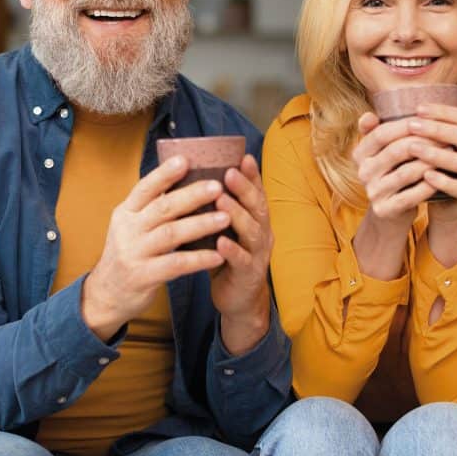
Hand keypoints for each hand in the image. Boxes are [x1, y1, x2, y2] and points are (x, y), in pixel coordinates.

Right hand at [82, 156, 231, 341]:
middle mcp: (127, 230)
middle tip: (217, 186)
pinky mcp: (143, 277)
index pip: (144, 188)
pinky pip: (175, 265)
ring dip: (200, 224)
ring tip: (225, 218)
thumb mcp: (131, 227)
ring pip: (171, 234)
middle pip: (162, 208)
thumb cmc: (129, 254)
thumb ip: (151, 208)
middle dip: (191, 195)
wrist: (106, 295)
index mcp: (125, 212)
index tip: (186, 159)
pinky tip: (217, 256)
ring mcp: (134, 254)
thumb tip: (183, 179)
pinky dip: (198, 259)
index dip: (164, 174)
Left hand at [210, 154, 272, 354]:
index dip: (251, 174)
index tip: (242, 156)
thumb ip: (217, 208)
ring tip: (221, 200)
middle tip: (229, 172)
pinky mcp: (249, 275)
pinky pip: (242, 260)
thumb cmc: (227, 257)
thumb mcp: (224, 228)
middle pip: (257, 206)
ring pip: (252, 231)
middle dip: (244, 188)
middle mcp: (262, 232)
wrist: (239, 299)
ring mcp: (258, 254)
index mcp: (256, 219)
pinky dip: (232, 250)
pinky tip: (221, 242)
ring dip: (237, 214)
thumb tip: (194, 178)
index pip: (256, 192)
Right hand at [351, 112, 439, 230]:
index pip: (381, 133)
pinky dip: (429, 185)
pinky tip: (445, 176)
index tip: (430, 119)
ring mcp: (372, 192)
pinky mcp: (384, 210)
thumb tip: (379, 108)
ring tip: (451, 153)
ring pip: (406, 172)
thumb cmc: (397, 169)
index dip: (406, 125)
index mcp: (360, 153)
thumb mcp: (389, 148)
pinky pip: (411, 195)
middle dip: (425, 141)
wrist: (394, 209)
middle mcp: (362, 172)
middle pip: (396, 151)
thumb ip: (389, 127)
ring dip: (431, 161)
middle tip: (447, 135)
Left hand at [406, 97, 456, 224]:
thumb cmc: (436, 166)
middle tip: (411, 125)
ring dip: (436, 154)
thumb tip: (419, 98)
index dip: (442, 112)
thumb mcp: (434, 144)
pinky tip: (425, 176)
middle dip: (437, 130)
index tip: (417, 109)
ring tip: (413, 148)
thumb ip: (432, 123)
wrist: (441, 202)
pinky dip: (443, 181)